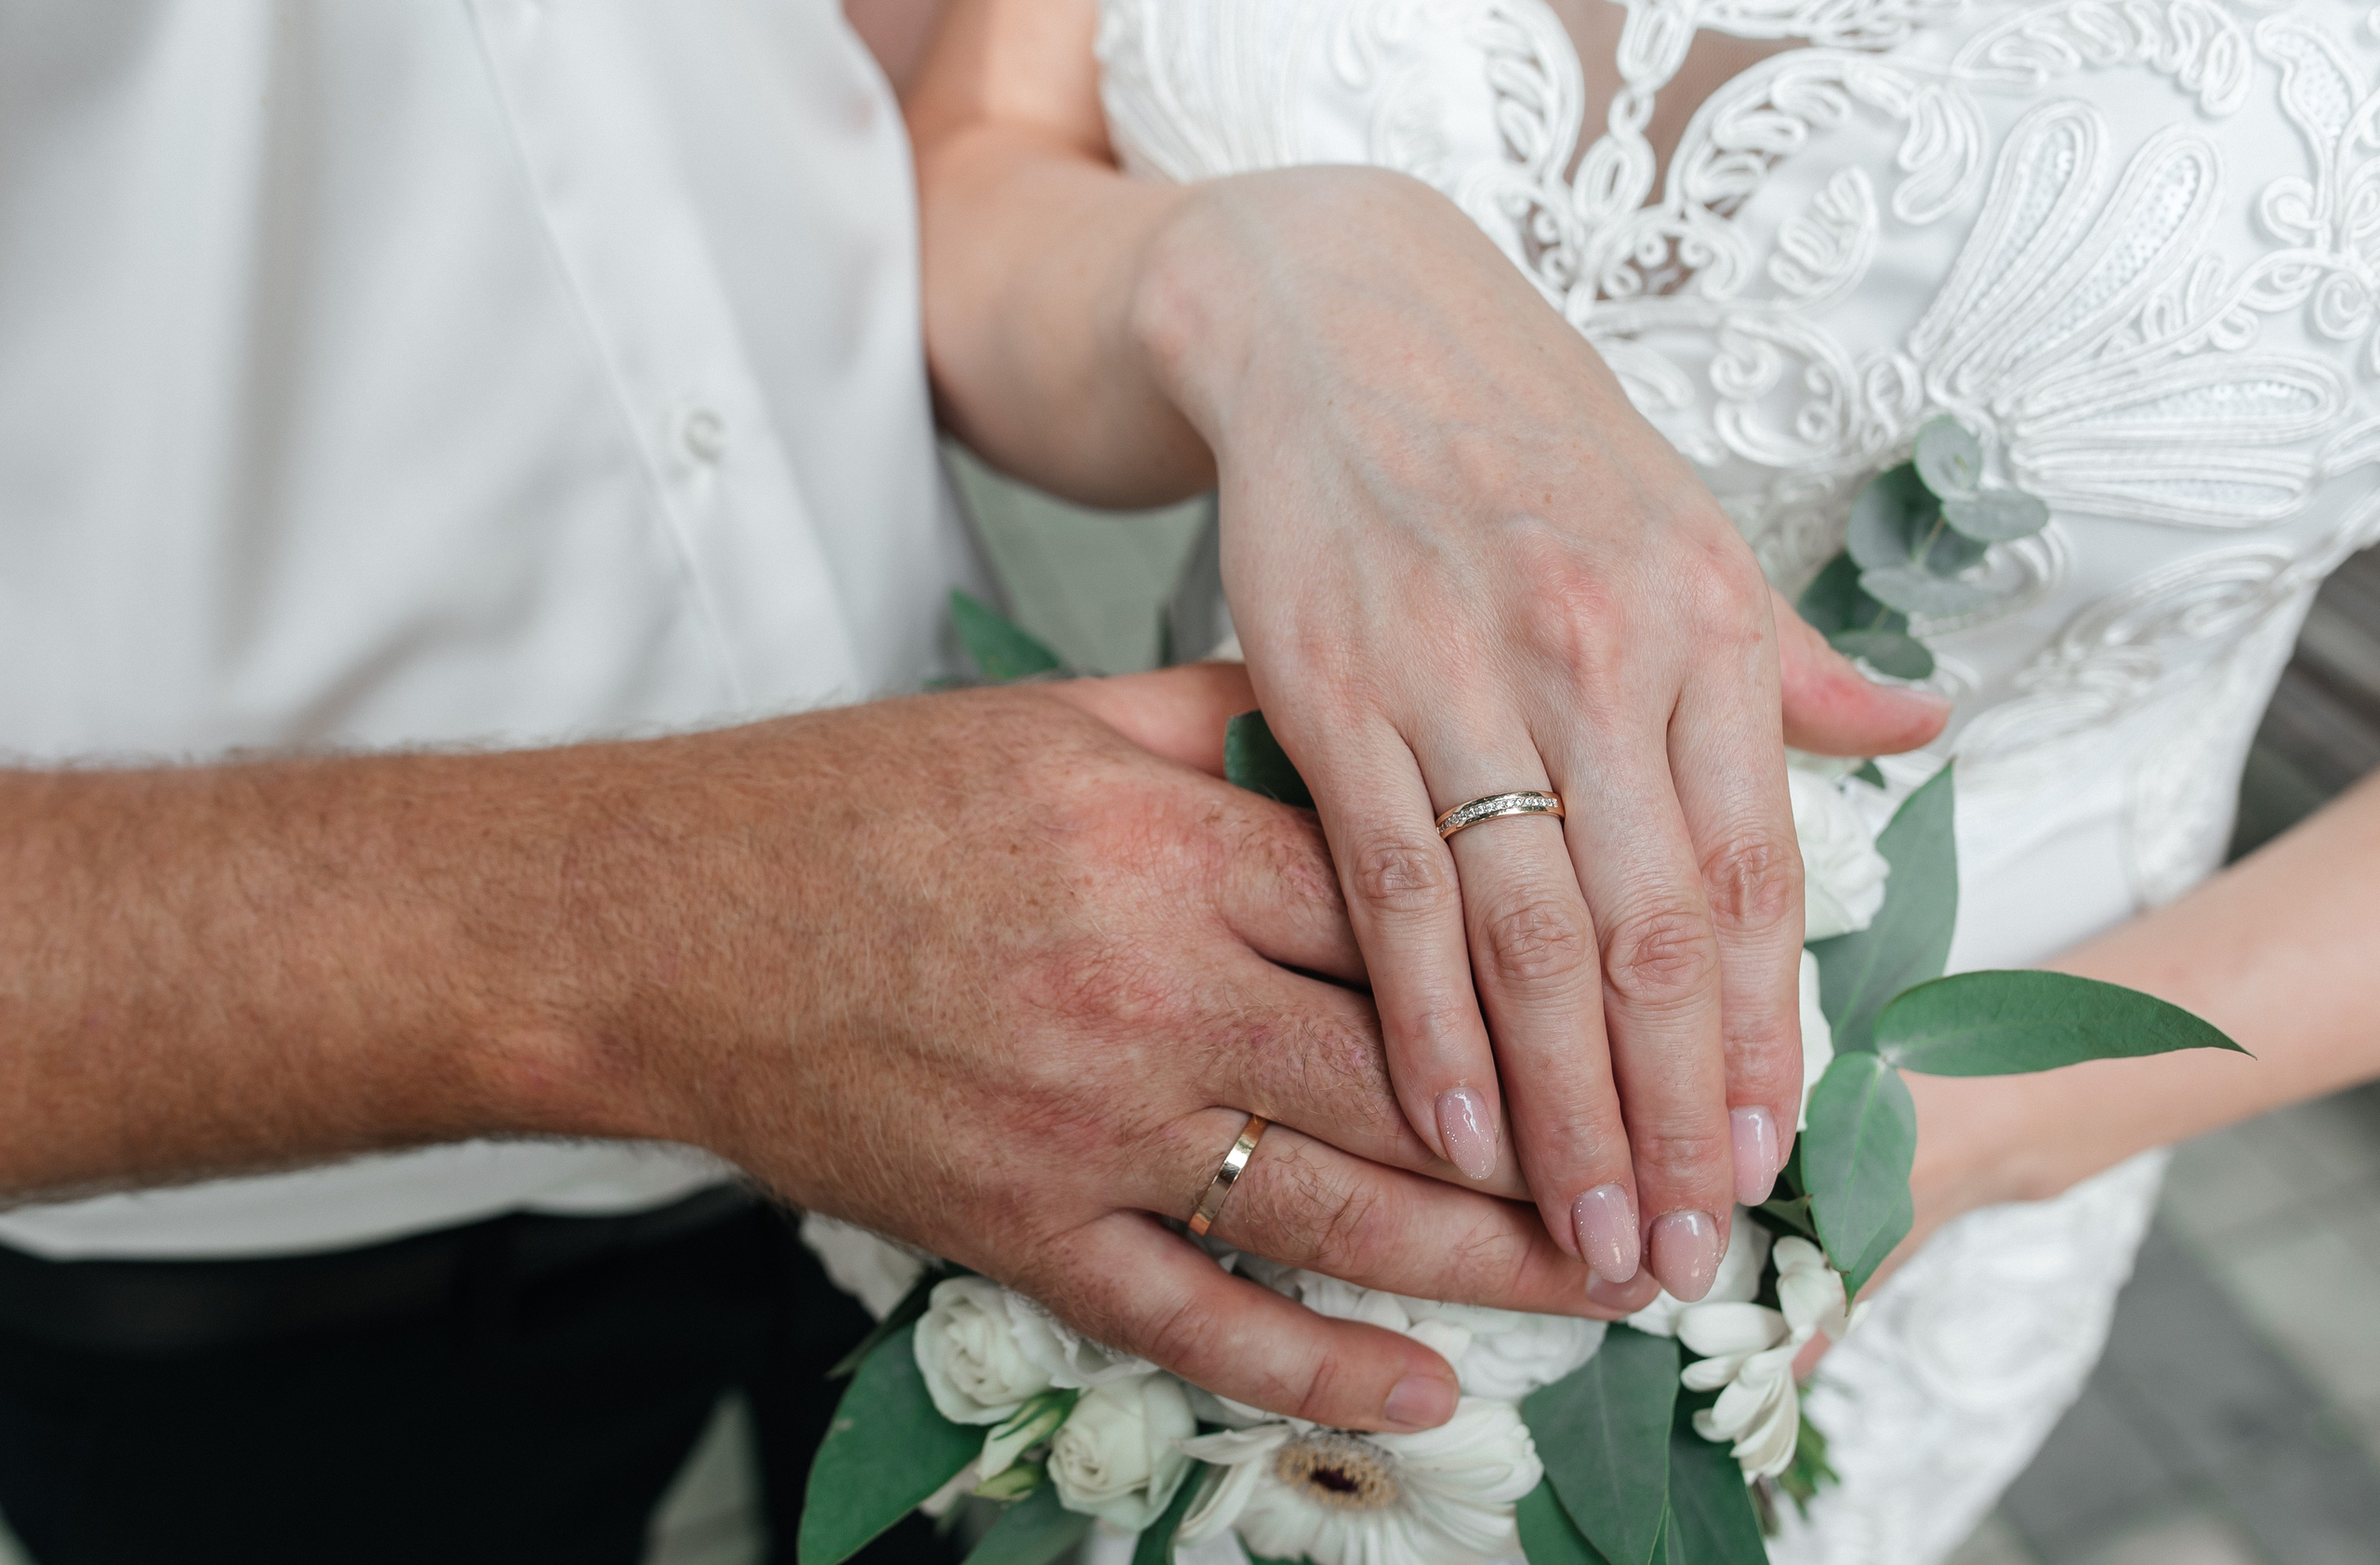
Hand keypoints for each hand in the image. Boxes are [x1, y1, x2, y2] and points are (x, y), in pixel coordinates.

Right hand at [587, 667, 1657, 1430]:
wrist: (665, 922)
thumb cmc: (861, 811)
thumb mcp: (1057, 722)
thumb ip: (1229, 717)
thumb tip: (1375, 704)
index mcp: (1166, 843)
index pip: (1407, 910)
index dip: (1542, 963)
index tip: (1644, 1001)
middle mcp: (1147, 987)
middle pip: (1407, 1074)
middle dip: (1561, 1135)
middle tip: (1674, 1180)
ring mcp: (1087, 1123)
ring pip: (1332, 1207)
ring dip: (1486, 1261)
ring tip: (1603, 1288)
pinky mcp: (1021, 1227)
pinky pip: (1191, 1318)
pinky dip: (1312, 1368)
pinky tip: (1422, 1395)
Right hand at [1130, 166, 1949, 1299]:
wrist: (1345, 322)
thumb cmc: (1523, 442)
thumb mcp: (1682, 526)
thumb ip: (1785, 660)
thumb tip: (1919, 730)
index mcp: (1701, 624)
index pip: (1751, 875)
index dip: (1765, 1035)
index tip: (1768, 1163)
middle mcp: (1597, 653)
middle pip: (1654, 933)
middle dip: (1675, 1112)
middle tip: (1680, 1252)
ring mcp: (1460, 674)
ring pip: (1532, 934)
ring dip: (1567, 1104)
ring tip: (1587, 1232)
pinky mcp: (1332, 690)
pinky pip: (1394, 887)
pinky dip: (1429, 1020)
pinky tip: (1456, 1127)